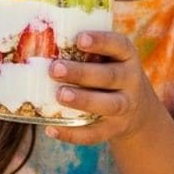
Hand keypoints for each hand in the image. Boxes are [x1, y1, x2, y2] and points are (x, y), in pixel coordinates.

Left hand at [44, 30, 160, 144]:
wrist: (138, 109)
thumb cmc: (107, 72)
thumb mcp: (106, 57)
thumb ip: (82, 51)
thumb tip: (34, 42)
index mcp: (126, 56)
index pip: (118, 45)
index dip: (100, 41)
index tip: (79, 39)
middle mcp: (130, 80)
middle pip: (109, 76)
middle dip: (81, 73)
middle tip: (55, 69)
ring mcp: (125, 106)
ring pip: (108, 105)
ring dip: (83, 100)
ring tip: (60, 95)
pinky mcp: (115, 128)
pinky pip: (96, 134)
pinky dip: (73, 134)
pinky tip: (51, 129)